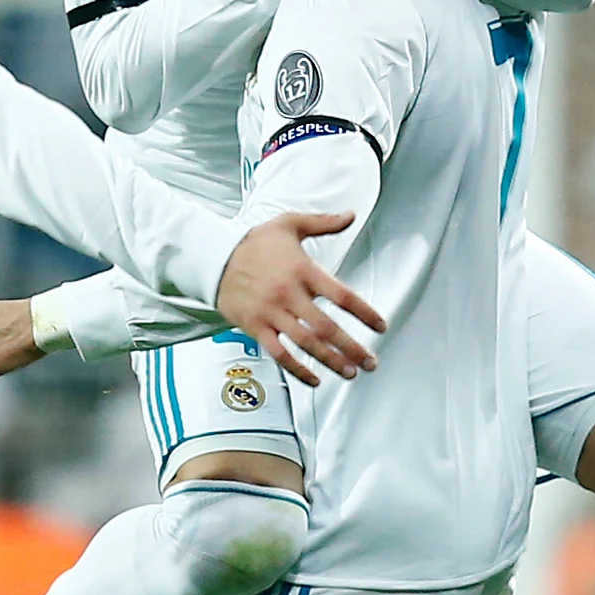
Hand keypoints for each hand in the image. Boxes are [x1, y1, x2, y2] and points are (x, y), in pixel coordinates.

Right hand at [215, 214, 384, 384]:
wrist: (213, 257)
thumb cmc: (252, 243)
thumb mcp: (289, 224)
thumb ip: (323, 222)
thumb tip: (350, 215)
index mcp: (302, 270)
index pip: (342, 296)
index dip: (365, 313)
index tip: (380, 326)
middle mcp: (289, 294)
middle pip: (327, 327)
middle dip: (353, 348)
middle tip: (370, 362)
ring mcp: (271, 313)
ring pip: (307, 344)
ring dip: (332, 361)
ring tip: (351, 373)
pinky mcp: (255, 327)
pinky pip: (279, 354)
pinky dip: (298, 370)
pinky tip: (315, 379)